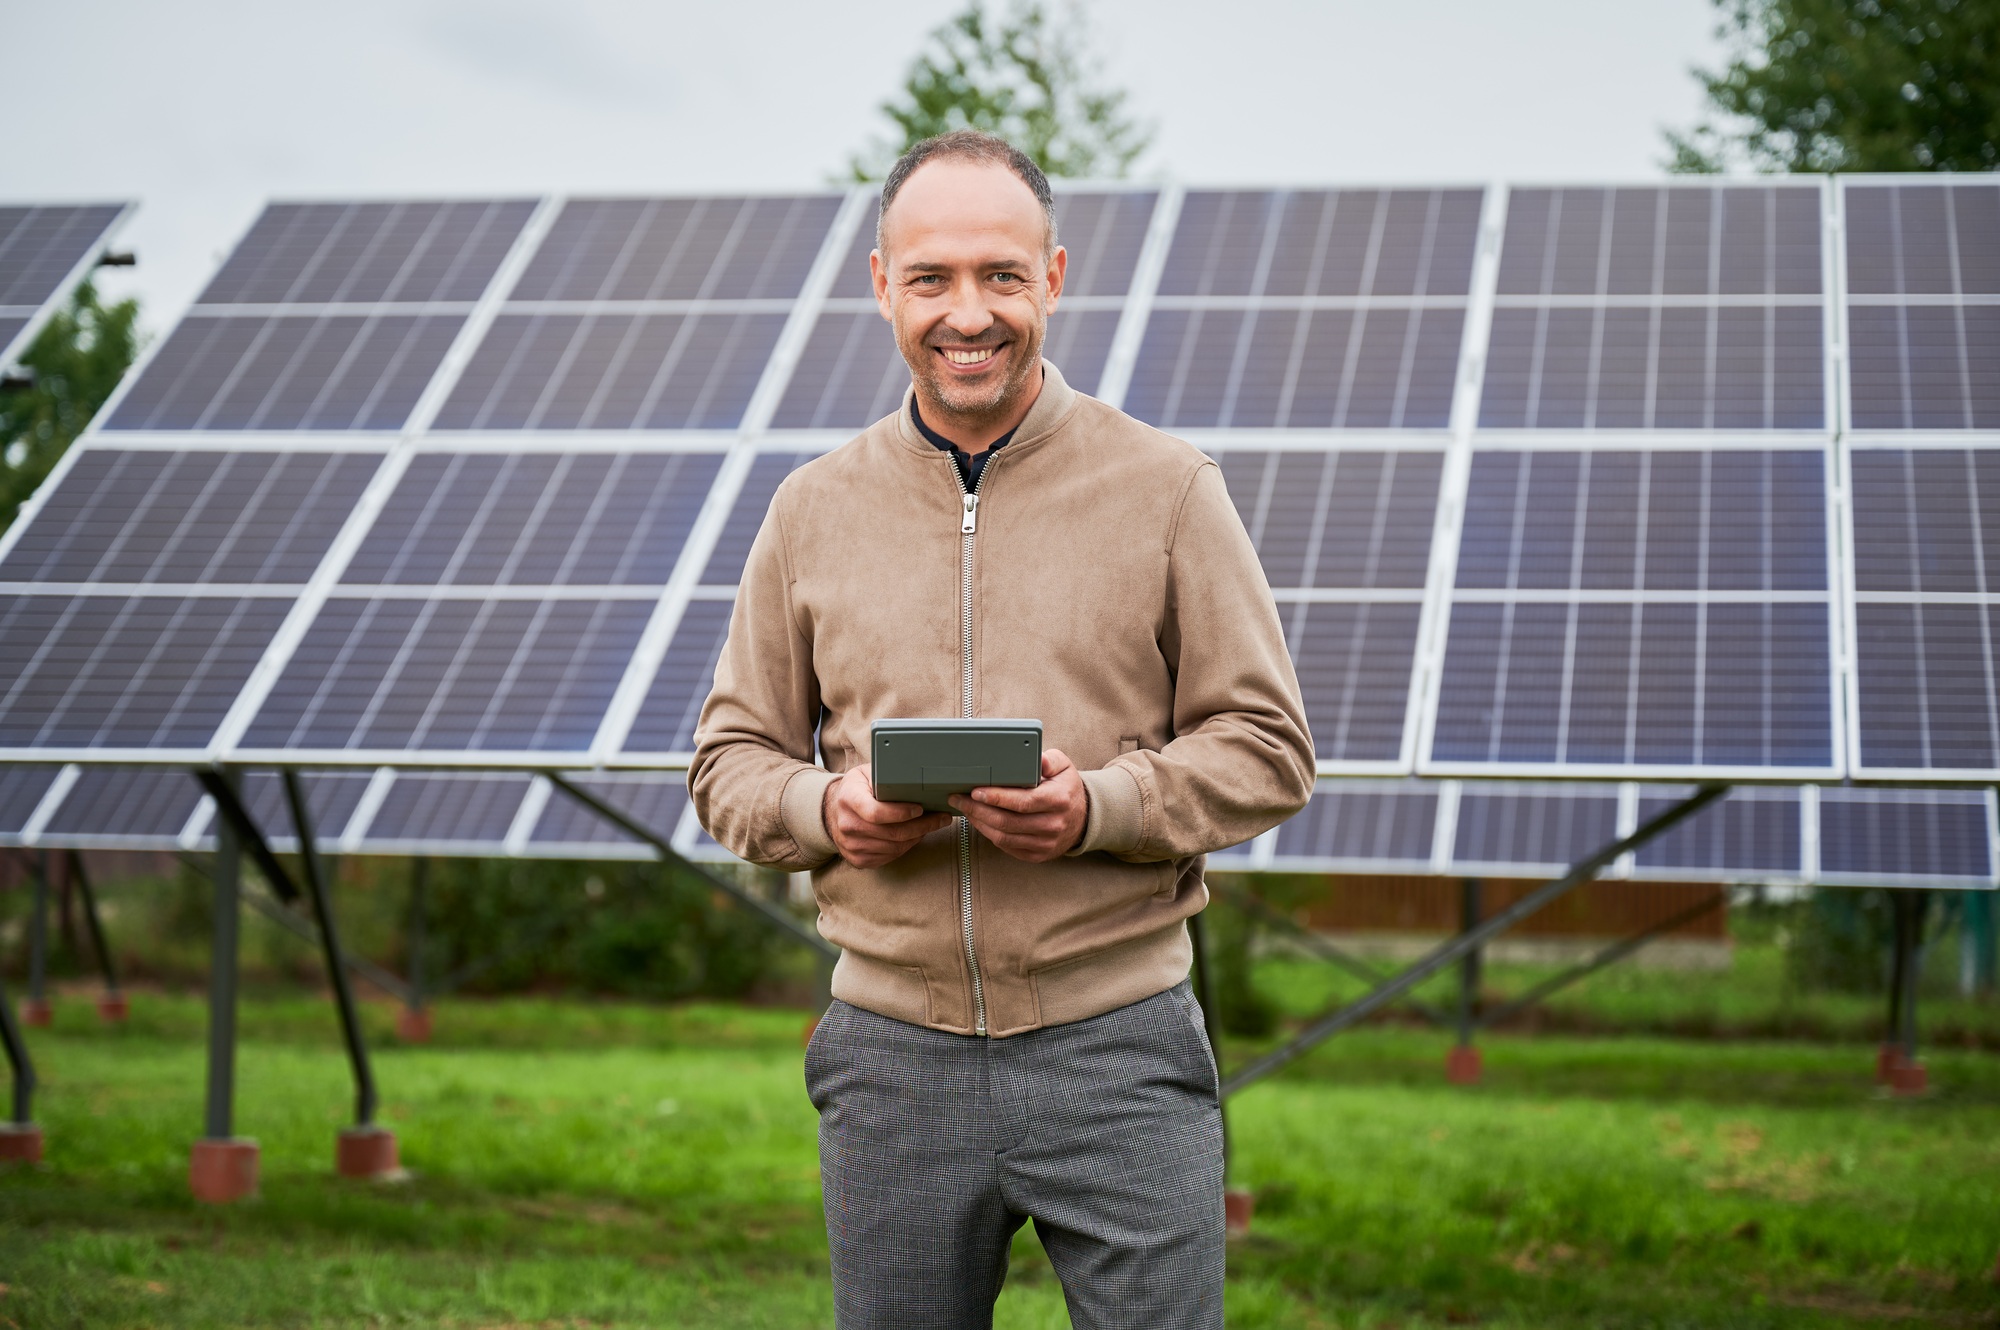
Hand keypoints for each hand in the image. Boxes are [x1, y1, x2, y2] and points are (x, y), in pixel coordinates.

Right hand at [823, 764, 952, 868]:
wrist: (833, 810)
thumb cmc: (856, 789)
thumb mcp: (866, 774)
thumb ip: (885, 776)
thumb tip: (916, 777)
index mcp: (848, 799)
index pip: (876, 813)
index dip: (902, 813)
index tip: (920, 808)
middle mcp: (847, 825)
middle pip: (891, 833)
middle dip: (922, 826)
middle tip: (941, 818)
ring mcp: (851, 845)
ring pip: (894, 848)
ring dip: (917, 837)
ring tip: (931, 825)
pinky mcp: (858, 859)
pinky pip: (889, 857)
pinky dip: (906, 847)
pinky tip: (915, 836)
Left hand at [950, 749, 1087, 862]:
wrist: (1082, 819)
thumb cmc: (1066, 789)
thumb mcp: (1064, 767)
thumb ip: (1050, 759)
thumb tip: (1037, 759)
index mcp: (1058, 800)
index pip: (1022, 801)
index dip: (996, 797)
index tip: (975, 791)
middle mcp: (1053, 825)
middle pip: (1007, 822)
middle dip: (978, 810)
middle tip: (958, 798)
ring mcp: (1045, 843)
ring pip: (1003, 837)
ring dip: (980, 823)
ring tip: (965, 809)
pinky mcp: (1037, 855)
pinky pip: (1007, 847)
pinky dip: (989, 834)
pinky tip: (980, 821)